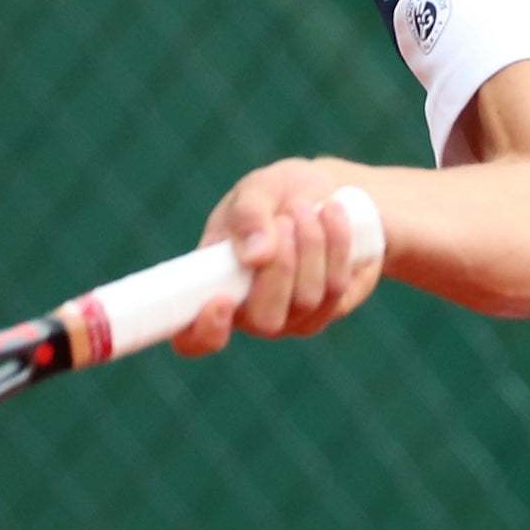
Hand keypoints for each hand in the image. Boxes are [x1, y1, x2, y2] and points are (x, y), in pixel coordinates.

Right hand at [171, 158, 381, 356]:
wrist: (325, 191)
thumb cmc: (277, 195)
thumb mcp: (255, 190)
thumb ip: (248, 215)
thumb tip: (255, 256)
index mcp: (213, 287)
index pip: (194, 339)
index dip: (204, 331)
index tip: (221, 301)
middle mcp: (250, 313)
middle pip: (265, 319)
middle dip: (279, 267)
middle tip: (284, 219)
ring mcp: (292, 317)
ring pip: (306, 299)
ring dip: (310, 245)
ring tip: (304, 207)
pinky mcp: (329, 308)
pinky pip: (336, 287)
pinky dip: (335, 245)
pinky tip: (331, 214)